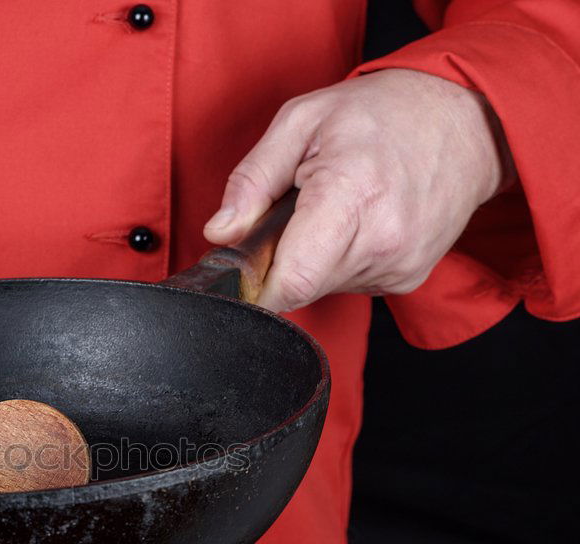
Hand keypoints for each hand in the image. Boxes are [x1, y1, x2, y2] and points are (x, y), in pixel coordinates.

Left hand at [204, 69, 514, 312]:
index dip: (257, 284)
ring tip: (336, 210)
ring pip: (324, 287)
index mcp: (350, 195)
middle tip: (297, 215)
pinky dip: (343, 260)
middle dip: (284, 260)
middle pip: (300, 287)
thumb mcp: (301, 122)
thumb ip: (251, 181)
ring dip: (315, 259)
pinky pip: (352, 284)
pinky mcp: (408, 277)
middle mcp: (381, 239)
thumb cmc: (381, 114)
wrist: (465, 120)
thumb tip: (219, 233)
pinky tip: (360, 223)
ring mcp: (399, 264)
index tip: (248, 268)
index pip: (291, 282)